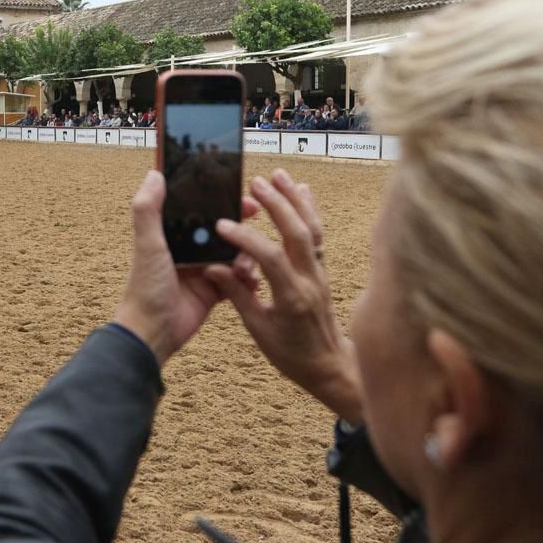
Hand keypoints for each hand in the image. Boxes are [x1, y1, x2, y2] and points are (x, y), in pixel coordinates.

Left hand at [112, 171, 254, 363]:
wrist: (153, 331)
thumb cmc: (145, 286)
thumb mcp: (147, 244)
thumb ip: (148, 209)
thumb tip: (155, 173)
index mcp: (173, 233)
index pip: (201, 208)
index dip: (222, 199)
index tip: (243, 195)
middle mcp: (189, 247)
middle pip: (223, 228)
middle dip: (242, 224)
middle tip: (256, 219)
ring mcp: (204, 268)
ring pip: (235, 252)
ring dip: (247, 254)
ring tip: (246, 266)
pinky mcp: (215, 290)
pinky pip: (238, 279)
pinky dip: (247, 278)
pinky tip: (250, 281)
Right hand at [203, 170, 362, 422]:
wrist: (329, 367)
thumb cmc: (291, 354)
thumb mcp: (257, 330)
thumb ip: (237, 294)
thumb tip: (213, 267)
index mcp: (292, 297)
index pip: (270, 259)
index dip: (246, 240)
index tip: (222, 226)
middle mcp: (310, 280)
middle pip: (297, 233)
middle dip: (277, 205)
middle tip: (255, 183)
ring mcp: (319, 273)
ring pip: (312, 228)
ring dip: (295, 199)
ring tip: (278, 175)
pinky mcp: (321, 270)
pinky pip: (317, 234)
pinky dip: (309, 210)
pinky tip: (301, 190)